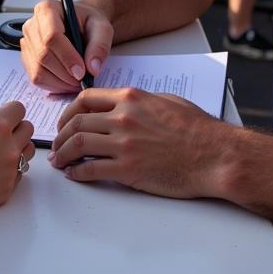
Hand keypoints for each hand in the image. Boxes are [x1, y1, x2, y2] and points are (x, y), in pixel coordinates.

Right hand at [0, 101, 35, 221]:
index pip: (18, 109)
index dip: (10, 110)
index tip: (3, 113)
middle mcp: (10, 146)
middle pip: (28, 128)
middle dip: (18, 126)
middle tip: (3, 132)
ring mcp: (12, 168)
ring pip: (29, 151)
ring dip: (20, 147)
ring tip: (3, 150)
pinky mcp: (9, 187)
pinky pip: (20, 173)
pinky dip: (13, 168)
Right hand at [20, 0, 112, 90]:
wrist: (80, 26)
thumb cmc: (88, 23)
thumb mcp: (102, 28)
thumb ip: (100, 45)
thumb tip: (92, 68)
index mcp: (47, 10)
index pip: (51, 36)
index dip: (67, 57)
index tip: (82, 72)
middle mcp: (32, 25)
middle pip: (43, 55)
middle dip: (65, 74)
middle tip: (82, 80)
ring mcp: (27, 43)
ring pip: (38, 70)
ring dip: (59, 82)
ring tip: (77, 82)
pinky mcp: (27, 58)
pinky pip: (36, 78)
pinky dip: (53, 85)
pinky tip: (67, 82)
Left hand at [47, 87, 233, 197]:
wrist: (215, 156)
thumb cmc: (198, 129)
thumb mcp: (167, 100)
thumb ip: (140, 101)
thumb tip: (124, 105)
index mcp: (131, 98)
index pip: (86, 99)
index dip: (69, 110)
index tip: (65, 121)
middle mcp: (122, 118)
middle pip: (77, 122)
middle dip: (61, 135)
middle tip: (57, 144)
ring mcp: (124, 144)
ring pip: (78, 145)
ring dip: (63, 154)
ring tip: (59, 161)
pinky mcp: (127, 170)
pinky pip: (91, 170)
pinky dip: (77, 173)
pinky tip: (74, 175)